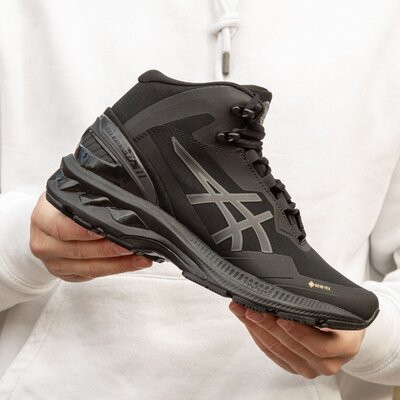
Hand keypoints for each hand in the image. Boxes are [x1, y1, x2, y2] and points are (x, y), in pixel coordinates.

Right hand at [30, 193, 151, 281]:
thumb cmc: (62, 206)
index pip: (62, 227)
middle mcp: (44, 243)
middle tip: (134, 245)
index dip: (85, 231)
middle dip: (110, 249)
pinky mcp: (66, 274)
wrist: (46, 224)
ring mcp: (54, 262)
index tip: (109, 229)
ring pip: (90, 267)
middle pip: (80, 251)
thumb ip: (86, 194)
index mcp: (42, 218)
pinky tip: (133, 263)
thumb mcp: (67, 194)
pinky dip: (116, 269)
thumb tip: (121, 193)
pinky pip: (94, 274)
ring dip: (119, 264)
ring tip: (141, 257)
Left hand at [229, 301, 364, 378]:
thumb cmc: (342, 313)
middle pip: (293, 346)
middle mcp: (329, 362)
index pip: (320, 345)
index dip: (299, 333)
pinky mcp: (295, 367)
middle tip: (250, 308)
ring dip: (256, 328)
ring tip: (242, 310)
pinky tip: (247, 321)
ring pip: (278, 350)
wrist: (346, 330)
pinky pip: (272, 353)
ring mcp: (311, 367)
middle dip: (268, 324)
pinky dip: (257, 335)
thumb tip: (293, 285)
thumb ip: (321, 300)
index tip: (281, 318)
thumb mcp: (341, 304)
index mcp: (345, 345)